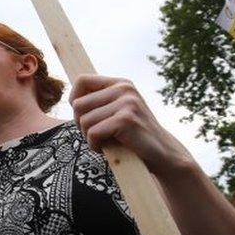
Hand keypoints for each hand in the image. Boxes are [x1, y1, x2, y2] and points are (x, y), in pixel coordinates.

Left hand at [69, 75, 190, 175]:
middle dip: (80, 124)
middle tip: (96, 134)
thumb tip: (71, 100)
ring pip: (84, 121)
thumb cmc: (132, 136)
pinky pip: (92, 133)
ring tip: (105, 142)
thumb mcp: (117, 111)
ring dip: (89, 137)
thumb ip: (99, 102)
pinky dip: (95, 146)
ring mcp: (126, 103)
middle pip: (78, 104)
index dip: (74, 99)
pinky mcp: (126, 120)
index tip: (81, 116)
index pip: (82, 80)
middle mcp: (124, 89)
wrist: (162, 154)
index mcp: (121, 83)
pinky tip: (108, 149)